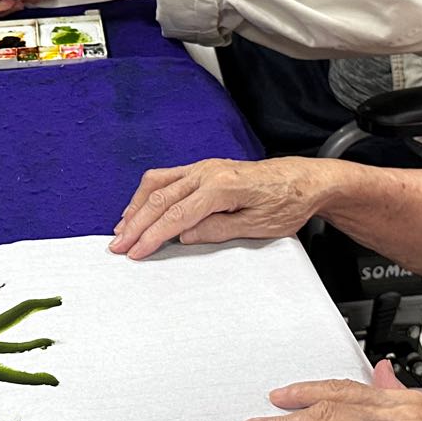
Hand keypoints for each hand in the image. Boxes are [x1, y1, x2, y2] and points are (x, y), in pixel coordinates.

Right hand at [110, 156, 330, 259]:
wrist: (304, 180)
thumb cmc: (287, 202)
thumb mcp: (258, 226)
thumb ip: (217, 230)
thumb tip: (182, 235)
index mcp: (220, 186)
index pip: (175, 215)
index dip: (151, 236)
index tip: (135, 252)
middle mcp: (206, 171)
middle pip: (159, 198)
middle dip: (135, 224)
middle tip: (117, 246)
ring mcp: (204, 167)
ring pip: (157, 183)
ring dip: (136, 206)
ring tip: (121, 229)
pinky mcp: (204, 168)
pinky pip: (167, 177)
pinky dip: (148, 194)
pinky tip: (140, 208)